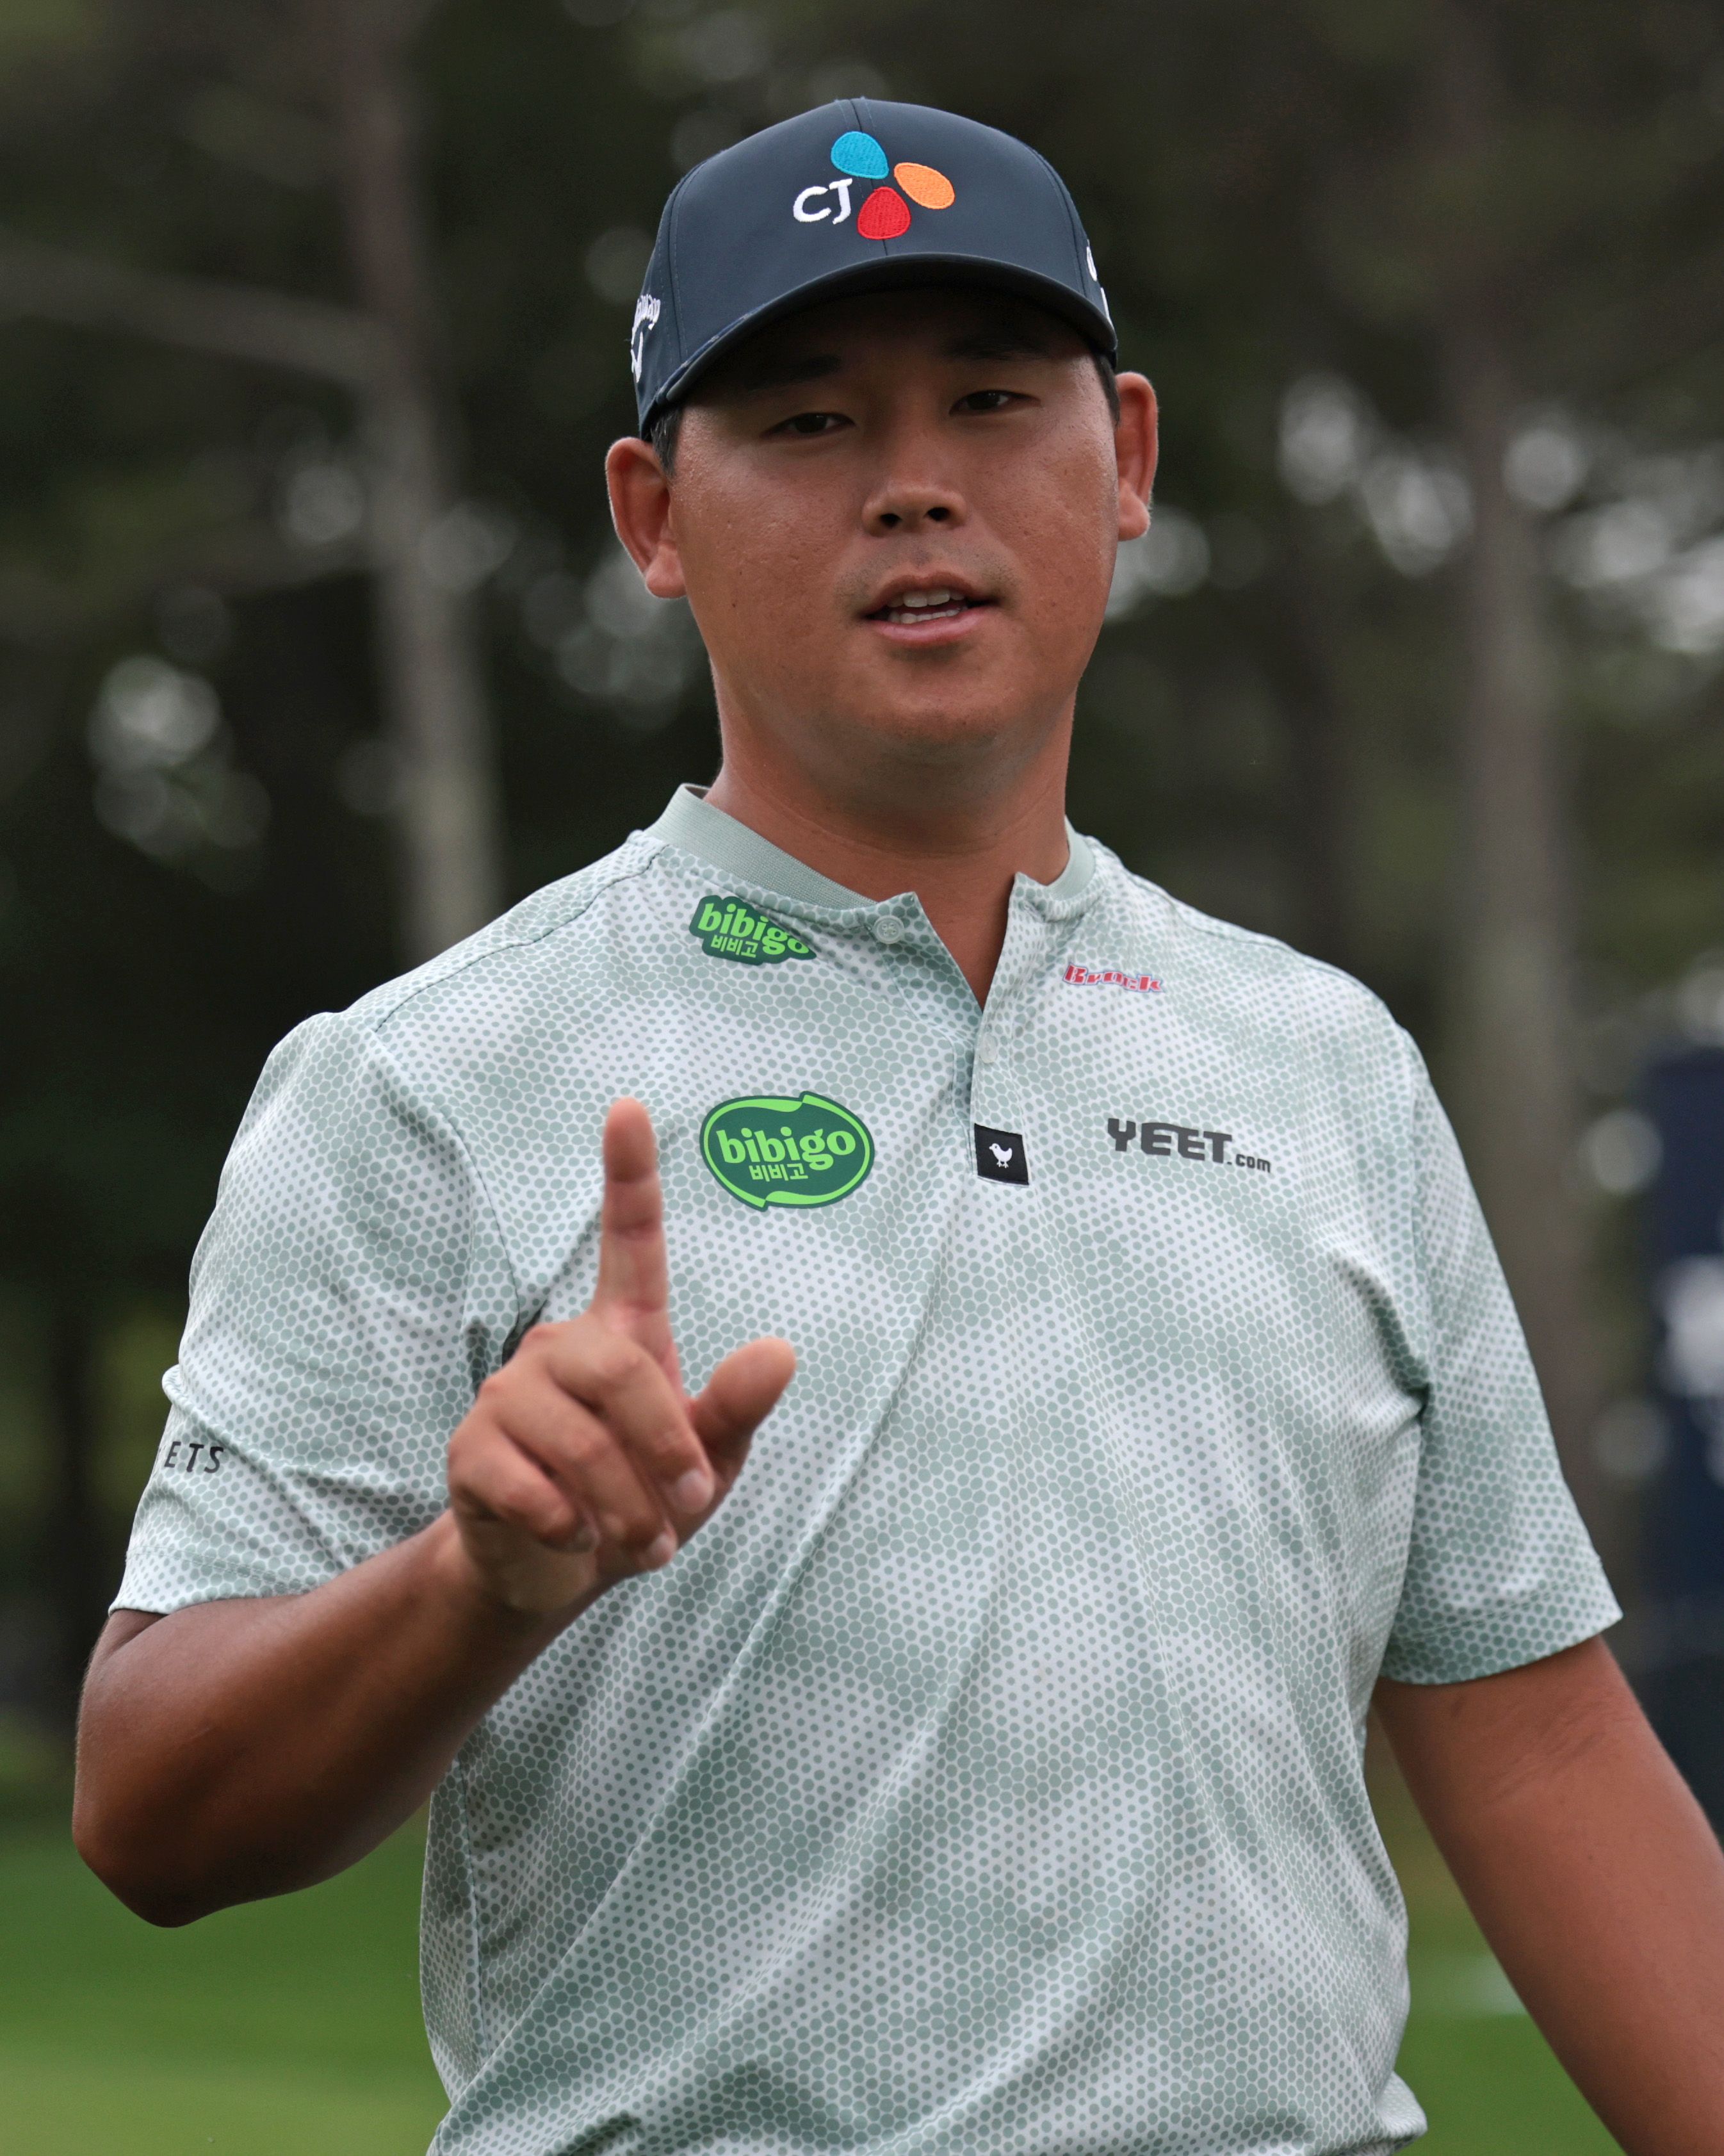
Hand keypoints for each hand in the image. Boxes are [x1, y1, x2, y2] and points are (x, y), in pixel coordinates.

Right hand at [444, 1098, 795, 1616]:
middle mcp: (559, 1349)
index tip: (629, 1107)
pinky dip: (571, 1526)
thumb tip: (782, 1351)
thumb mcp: (706, 1463)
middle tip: (693, 1508)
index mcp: (621, 1334)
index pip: (628, 1241)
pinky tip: (576, 1540)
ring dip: (627, 1507)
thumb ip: (735, 1409)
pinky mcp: (470, 1451)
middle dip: (666, 1448)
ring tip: (648, 1548)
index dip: (629, 1175)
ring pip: (580, 1440)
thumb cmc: (639, 1502)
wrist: (553, 1573)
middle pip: (621, 1371)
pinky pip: (530, 1485)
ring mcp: (506, 1396)